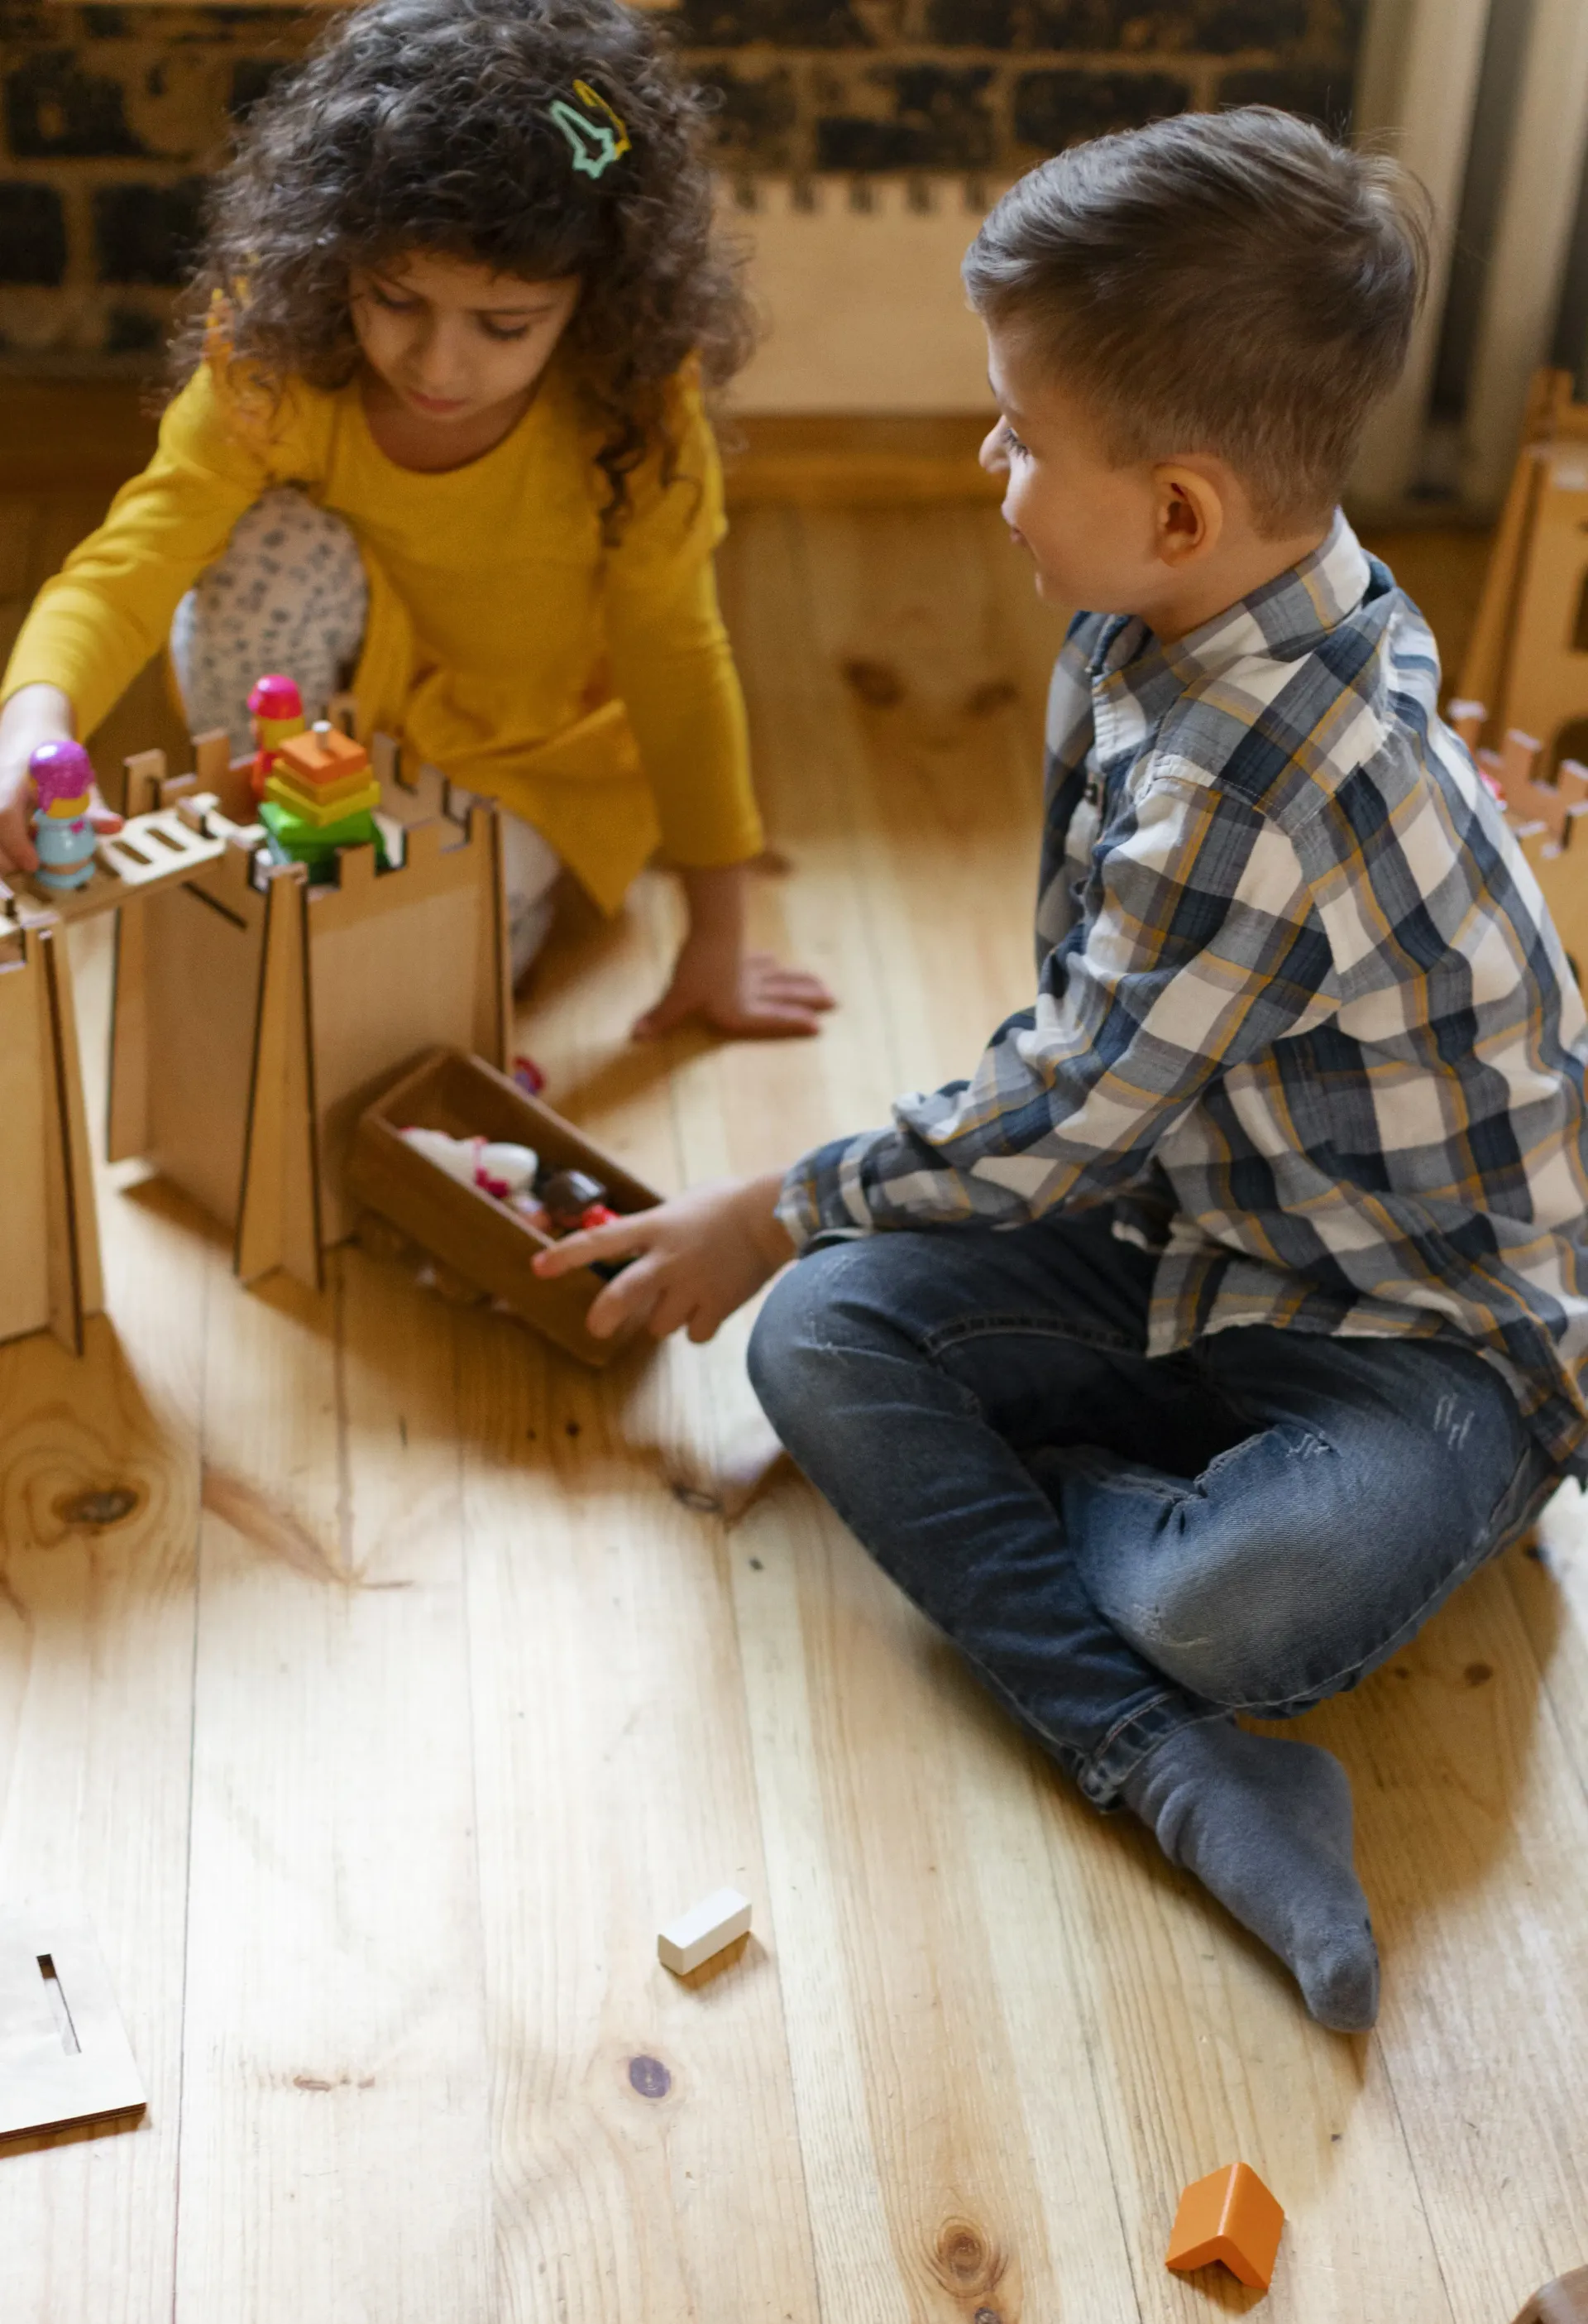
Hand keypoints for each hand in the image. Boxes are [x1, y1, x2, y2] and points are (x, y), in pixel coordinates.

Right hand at [0, 683, 121, 875]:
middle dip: (9, 857)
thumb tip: (116, 826)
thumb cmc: (58, 755)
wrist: (31, 732)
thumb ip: (94, 806)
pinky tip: (25, 841)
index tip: (33, 864)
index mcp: (12, 774)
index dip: (16, 842)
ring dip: (7, 855)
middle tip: (36, 863)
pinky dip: (7, 848)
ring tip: (31, 848)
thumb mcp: (78, 775)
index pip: (4, 812)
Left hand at [531, 1169, 795, 1342]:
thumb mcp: (683, 1206)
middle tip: (596, 1328)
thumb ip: (657, 1227)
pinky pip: (694, 1334)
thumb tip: (641, 1243)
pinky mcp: (717, 1306)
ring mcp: (691, 1285)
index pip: (600, 1240)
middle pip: (623, 1294)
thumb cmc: (730, 1202)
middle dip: (606, 1314)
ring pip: (659, 1324)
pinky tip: (711, 1308)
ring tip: (688, 1296)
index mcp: (656, 1227)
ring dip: (667, 1317)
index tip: (538, 1267)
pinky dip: (699, 1326)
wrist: (776, 1216)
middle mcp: (667, 1259)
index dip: (566, 1255)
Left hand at [633, 939, 834, 1041]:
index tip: (818, 1025)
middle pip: (784, 997)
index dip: (792, 1023)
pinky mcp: (739, 954)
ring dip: (800, 982)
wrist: (710, 929)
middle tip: (834, 1001)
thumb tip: (635, 1035)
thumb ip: (660, 1018)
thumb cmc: (698, 970)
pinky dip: (770, 964)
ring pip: (780, 979)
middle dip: (808, 1000)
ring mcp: (747, 972)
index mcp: (740, 1010)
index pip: (770, 1020)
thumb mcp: (678, 998)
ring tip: (822, 984)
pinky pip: (760, 961)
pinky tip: (775, 960)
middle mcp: (749, 993)